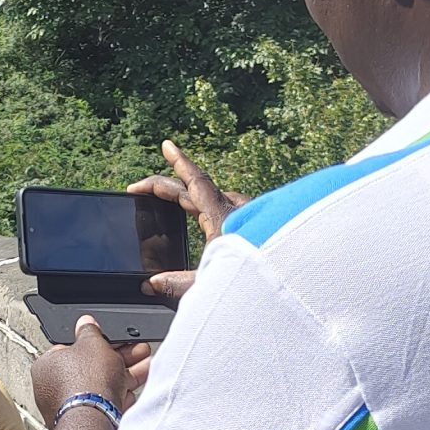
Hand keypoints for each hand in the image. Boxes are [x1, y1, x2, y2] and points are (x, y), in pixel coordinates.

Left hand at [32, 315, 136, 421]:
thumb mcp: (92, 343)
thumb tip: (86, 322)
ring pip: (103, 387)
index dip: (98, 342)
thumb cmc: (84, 383)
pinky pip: (106, 405)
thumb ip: (90, 331)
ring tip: (145, 366)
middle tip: (137, 351)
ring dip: (126, 375)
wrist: (93, 421)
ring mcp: (70, 408)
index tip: (116, 339)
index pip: (74, 348)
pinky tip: (133, 391)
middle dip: (119, 358)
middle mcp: (54, 389)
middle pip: (92, 368)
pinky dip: (121, 397)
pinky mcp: (86, 422)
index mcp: (47, 366)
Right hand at [129, 140, 244, 300]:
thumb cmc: (255, 278)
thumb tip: (151, 285)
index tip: (167, 145)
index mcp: (222, 215)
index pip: (195, 180)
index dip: (178, 161)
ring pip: (213, 199)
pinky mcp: (256, 226)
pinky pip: (228, 209)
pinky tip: (210, 222)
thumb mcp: (210, 280)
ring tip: (170, 202)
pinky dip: (210, 209)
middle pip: (194, 190)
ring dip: (189, 198)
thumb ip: (177, 284)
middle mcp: (235, 210)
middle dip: (165, 188)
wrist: (287, 279)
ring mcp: (247, 216)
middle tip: (141, 190)